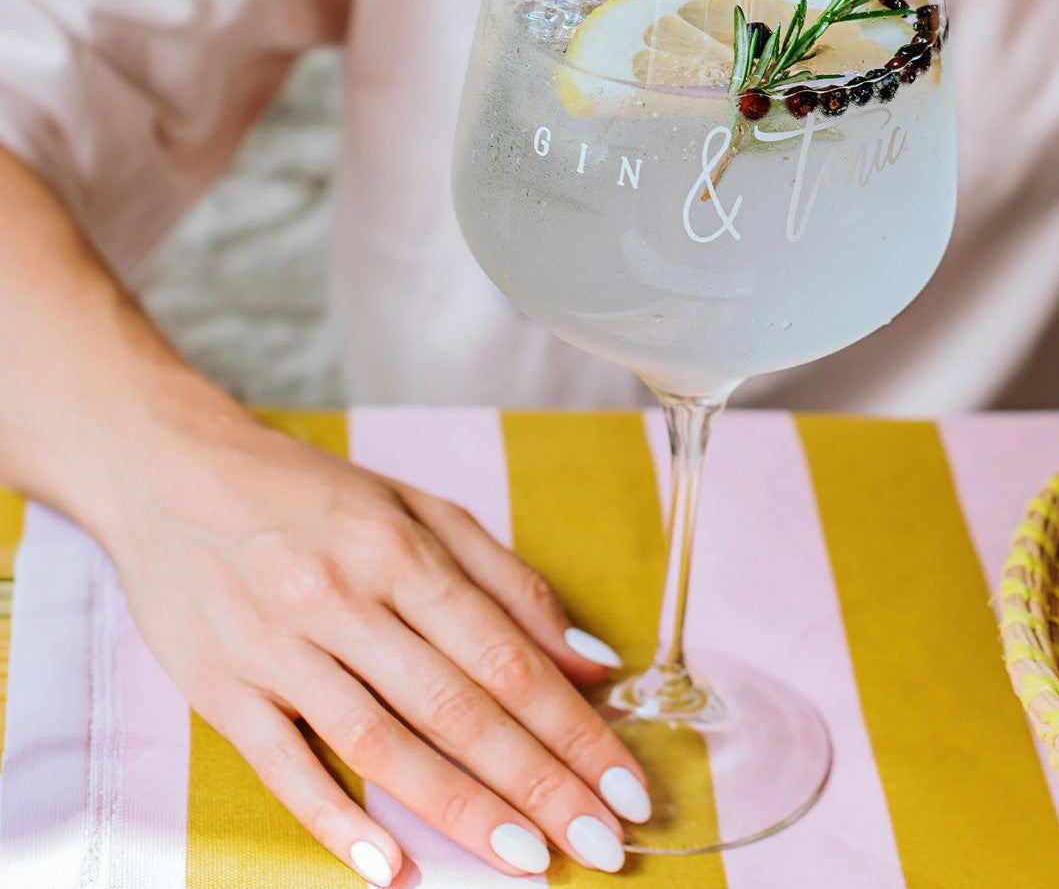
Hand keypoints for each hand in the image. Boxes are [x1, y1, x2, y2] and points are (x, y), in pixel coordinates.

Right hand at [97, 407, 648, 880]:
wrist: (172, 472)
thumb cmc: (315, 494)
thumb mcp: (420, 509)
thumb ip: (507, 583)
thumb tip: (589, 663)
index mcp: (401, 549)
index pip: (505, 655)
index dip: (572, 727)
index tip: (623, 784)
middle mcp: (345, 598)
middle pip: (457, 707)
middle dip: (539, 782)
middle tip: (602, 845)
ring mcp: (278, 647)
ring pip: (382, 743)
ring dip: (460, 810)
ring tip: (527, 861)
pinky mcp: (219, 689)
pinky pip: (283, 765)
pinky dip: (335, 821)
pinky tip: (391, 869)